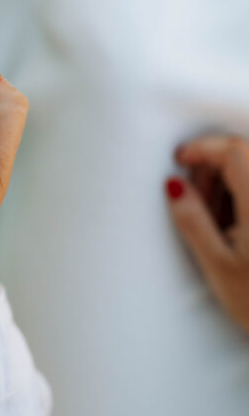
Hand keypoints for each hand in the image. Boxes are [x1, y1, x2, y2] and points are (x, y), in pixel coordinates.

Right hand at [166, 134, 248, 333]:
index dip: (204, 148)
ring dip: (228, 184)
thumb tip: (174, 186)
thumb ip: (193, 220)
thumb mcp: (218, 266)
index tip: (180, 159)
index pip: (235, 152)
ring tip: (212, 221)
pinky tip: (233, 231)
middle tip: (190, 195)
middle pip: (245, 158)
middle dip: (213, 167)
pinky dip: (241, 201)